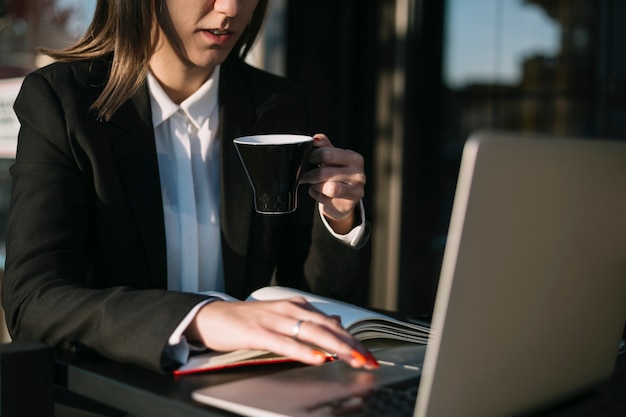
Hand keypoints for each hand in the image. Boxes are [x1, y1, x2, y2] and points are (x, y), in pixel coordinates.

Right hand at [184, 297, 378, 368]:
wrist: (213, 316)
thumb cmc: (248, 320)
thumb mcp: (282, 317)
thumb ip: (309, 319)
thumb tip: (335, 320)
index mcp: (297, 306)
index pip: (332, 323)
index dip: (352, 339)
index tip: (368, 355)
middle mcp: (289, 309)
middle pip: (328, 327)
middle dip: (351, 345)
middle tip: (368, 361)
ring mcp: (274, 320)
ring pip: (312, 333)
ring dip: (336, 347)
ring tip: (353, 360)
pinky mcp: (259, 332)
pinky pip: (286, 343)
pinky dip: (304, 351)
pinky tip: (318, 359)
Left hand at [300, 133, 365, 233]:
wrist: (346, 199)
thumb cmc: (339, 174)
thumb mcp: (335, 158)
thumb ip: (325, 146)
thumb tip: (315, 138)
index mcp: (355, 159)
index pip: (327, 153)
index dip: (312, 156)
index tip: (306, 158)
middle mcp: (359, 175)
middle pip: (324, 172)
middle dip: (309, 173)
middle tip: (303, 174)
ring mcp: (355, 192)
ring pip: (326, 187)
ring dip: (314, 185)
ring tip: (313, 183)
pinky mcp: (348, 205)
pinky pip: (324, 199)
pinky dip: (316, 195)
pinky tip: (318, 192)